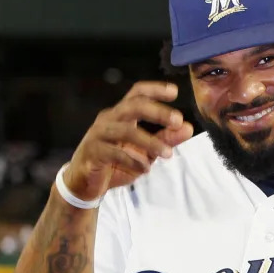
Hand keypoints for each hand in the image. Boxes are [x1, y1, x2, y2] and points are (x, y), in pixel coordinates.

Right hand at [62, 81, 194, 199]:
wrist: (86, 183)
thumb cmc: (116, 163)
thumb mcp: (146, 152)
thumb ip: (165, 140)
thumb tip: (188, 128)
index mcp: (121, 115)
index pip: (137, 94)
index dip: (154, 89)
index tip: (174, 91)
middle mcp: (109, 119)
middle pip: (133, 106)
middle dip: (157, 112)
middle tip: (177, 120)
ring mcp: (99, 134)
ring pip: (125, 131)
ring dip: (150, 142)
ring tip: (168, 154)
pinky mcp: (92, 152)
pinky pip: (113, 152)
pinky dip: (131, 160)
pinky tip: (145, 169)